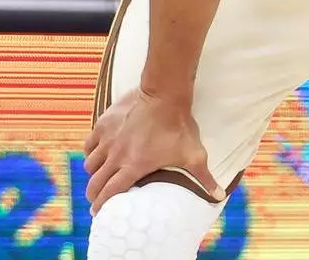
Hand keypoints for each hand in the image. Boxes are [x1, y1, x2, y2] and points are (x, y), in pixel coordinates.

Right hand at [83, 88, 223, 214]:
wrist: (165, 94)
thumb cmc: (179, 126)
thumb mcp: (194, 155)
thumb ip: (205, 178)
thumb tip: (218, 196)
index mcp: (134, 166)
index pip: (110, 193)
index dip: (102, 206)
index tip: (100, 214)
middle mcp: (116, 155)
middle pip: (95, 183)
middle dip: (94, 194)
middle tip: (97, 199)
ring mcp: (108, 139)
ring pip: (90, 164)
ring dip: (94, 173)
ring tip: (99, 176)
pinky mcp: (104, 124)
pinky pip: (89, 143)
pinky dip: (91, 151)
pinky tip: (97, 153)